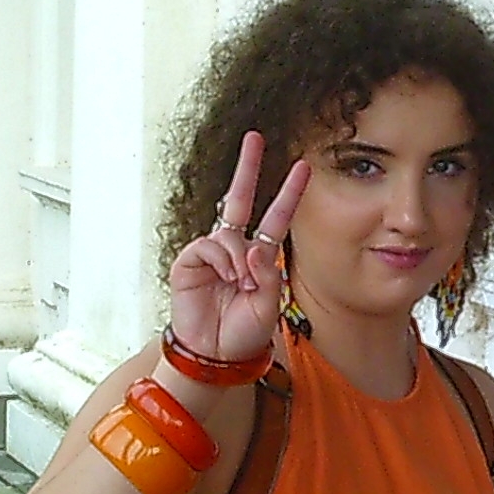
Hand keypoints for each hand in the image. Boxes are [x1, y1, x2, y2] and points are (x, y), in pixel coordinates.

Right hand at [166, 131, 309, 366]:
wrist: (215, 355)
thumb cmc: (244, 334)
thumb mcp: (269, 306)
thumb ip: (268, 275)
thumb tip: (253, 247)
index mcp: (258, 257)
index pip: (275, 218)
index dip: (288, 193)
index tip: (303, 167)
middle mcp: (234, 249)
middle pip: (240, 199)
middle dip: (248, 168)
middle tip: (254, 137)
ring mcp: (211, 254)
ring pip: (229, 233)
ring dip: (239, 257)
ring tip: (240, 284)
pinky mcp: (190, 262)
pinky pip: (209, 245)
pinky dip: (222, 260)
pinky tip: (226, 278)